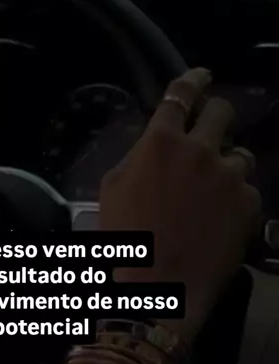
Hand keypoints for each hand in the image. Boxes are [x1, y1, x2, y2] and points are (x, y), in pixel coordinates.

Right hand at [99, 67, 260, 342]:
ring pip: (240, 154)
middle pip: (222, 111)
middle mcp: (200, 150)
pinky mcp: (249, 204)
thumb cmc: (124, 237)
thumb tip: (155, 145)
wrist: (157, 288)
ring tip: (214, 189)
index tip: (202, 75)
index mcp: (161, 141)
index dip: (194, 79)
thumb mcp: (113, 186)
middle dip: (217, 116)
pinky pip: (248, 190)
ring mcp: (229, 177)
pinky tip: (220, 219)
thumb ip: (139, 156)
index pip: (181, 94)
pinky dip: (236, 199)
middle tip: (210, 131)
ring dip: (227, 165)